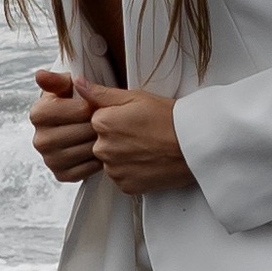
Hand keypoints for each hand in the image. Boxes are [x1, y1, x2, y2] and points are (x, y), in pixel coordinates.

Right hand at [29, 68, 101, 184]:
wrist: (76, 127)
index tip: (93, 105)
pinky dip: (98, 159)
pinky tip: (97, 148)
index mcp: (38, 114)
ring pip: (89, 149)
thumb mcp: (67, 87)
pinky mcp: (62, 175)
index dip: (92, 106)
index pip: (78, 110)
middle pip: (85, 131)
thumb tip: (40, 75)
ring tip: (102, 133)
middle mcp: (40, 139)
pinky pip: (89, 168)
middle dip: (99, 124)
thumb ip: (57, 80)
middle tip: (103, 120)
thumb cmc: (73, 104)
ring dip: (101, 141)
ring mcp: (50, 159)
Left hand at [81, 80, 197, 195]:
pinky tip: (147, 161)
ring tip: (147, 148)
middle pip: (101, 142)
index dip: (115, 119)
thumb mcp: (136, 97)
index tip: (133, 119)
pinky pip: (122, 177)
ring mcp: (113, 170)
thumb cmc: (169, 119)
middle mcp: (103, 149)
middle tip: (142, 134)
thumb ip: (102, 93)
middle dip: (117, 138)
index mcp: (102, 123)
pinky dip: (132, 171)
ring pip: (111, 161)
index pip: (96, 120)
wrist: (193, 145)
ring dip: (123, 156)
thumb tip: (78, 84)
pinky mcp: (125, 186)